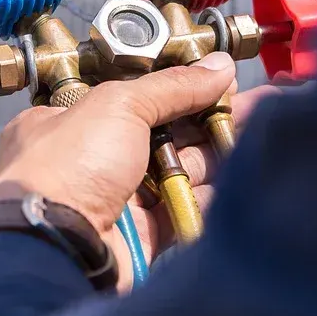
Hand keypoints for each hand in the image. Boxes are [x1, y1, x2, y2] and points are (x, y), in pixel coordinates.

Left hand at [0, 52, 288, 289]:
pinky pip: (182, 211)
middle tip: (250, 106)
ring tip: (257, 134)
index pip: (129, 98)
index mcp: (67, 124)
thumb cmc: (64, 171)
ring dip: (215, 155)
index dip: (173, 88)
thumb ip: (171, 86)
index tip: (212, 80)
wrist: (58, 248)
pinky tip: (241, 176)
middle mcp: (88, 162)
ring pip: (175, 173)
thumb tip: (215, 67)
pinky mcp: (139, 238)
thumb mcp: (118, 105)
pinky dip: (209, 196)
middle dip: (205, 120)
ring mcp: (114, 201)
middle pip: (159, 135)